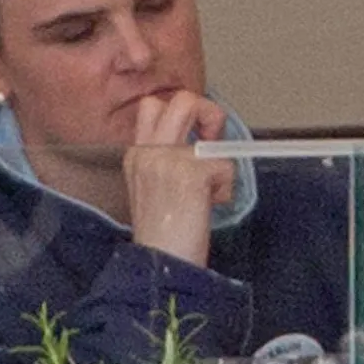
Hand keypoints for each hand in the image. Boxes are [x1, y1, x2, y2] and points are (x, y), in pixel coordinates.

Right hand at [123, 90, 235, 267]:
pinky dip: (226, 187)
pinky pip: (224, 164)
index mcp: (138, 154)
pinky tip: (211, 206)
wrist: (161, 264)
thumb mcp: (158, 191)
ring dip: (220, 155)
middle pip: (181, 99)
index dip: (184, 114)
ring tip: (212, 187)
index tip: (199, 138)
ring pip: (206, 124)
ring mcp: (166, 158)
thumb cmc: (166, 236)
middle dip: (208, 112)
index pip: (154, 106)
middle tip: (214, 143)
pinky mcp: (188, 173)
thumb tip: (207, 145)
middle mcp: (148, 151)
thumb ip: (172, 164)